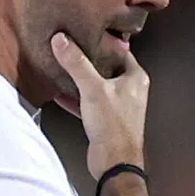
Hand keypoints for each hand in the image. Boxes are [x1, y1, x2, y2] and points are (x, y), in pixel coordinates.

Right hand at [51, 32, 147, 178]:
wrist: (114, 163)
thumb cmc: (115, 127)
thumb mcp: (93, 89)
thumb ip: (77, 64)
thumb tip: (63, 40)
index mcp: (135, 78)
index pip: (121, 52)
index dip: (104, 42)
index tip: (88, 33)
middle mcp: (130, 91)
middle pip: (107, 68)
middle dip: (90, 60)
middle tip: (73, 48)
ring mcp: (118, 106)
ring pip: (97, 86)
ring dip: (81, 79)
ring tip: (63, 67)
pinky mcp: (106, 120)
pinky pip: (88, 103)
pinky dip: (75, 98)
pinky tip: (59, 94)